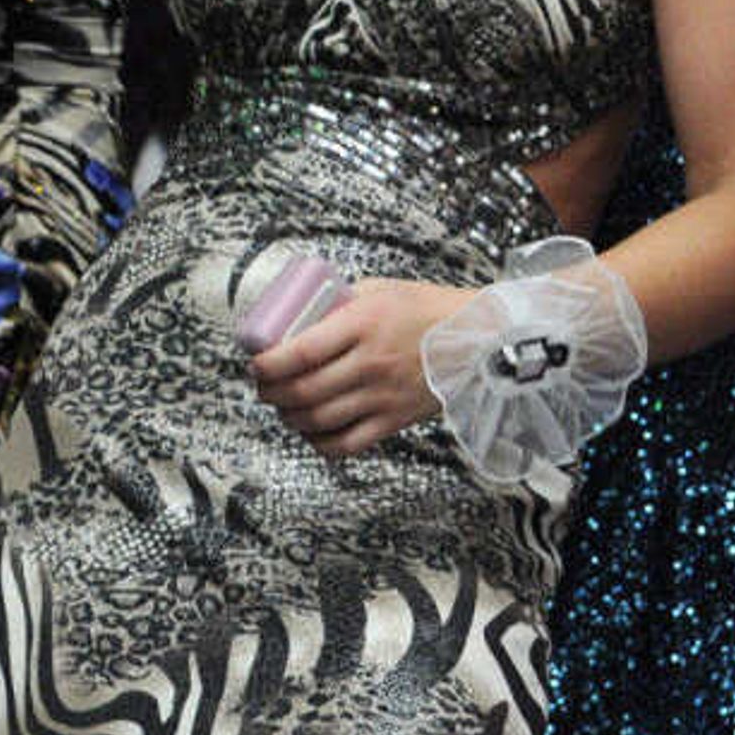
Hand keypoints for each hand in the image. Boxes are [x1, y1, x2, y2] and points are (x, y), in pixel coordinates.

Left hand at [248, 275, 471, 457]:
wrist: (478, 340)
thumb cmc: (429, 310)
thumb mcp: (380, 290)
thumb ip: (341, 303)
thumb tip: (303, 313)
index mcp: (363, 325)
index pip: (301, 351)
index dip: (268, 364)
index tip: (256, 363)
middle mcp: (370, 363)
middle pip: (303, 390)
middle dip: (271, 393)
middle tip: (263, 387)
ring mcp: (383, 396)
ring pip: (319, 420)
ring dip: (290, 418)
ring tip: (283, 408)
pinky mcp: (395, 420)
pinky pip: (347, 444)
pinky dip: (321, 444)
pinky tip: (312, 432)